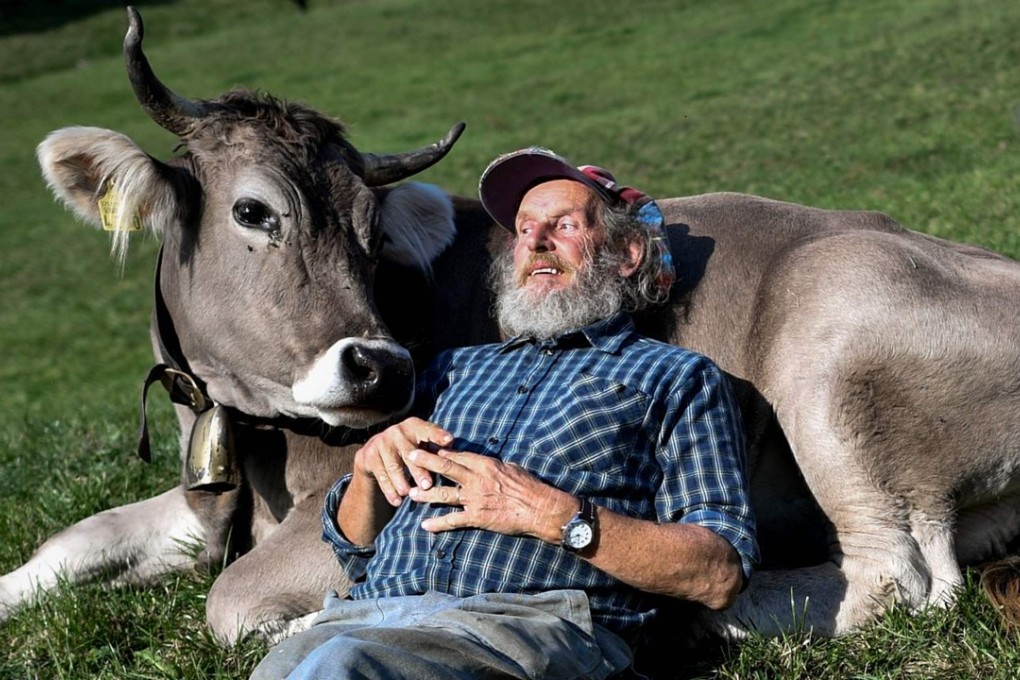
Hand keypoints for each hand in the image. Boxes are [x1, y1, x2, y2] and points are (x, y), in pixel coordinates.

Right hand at [352, 417, 453, 506]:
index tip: (449, 440)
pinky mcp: (369, 455)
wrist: (375, 452)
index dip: (438, 435)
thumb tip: (455, 456)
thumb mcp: (422, 445)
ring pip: (394, 466)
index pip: (428, 430)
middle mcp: (397, 431)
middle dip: (419, 470)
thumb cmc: (409, 449)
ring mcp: (382, 442)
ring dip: (401, 482)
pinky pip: (381, 476)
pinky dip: (389, 490)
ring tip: (409, 494)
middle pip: (410, 453)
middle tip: (428, 485)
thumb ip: (437, 449)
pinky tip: (396, 501)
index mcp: (414, 426)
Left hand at [406, 448, 574, 542]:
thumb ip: (495, 465)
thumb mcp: (512, 468)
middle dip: (426, 461)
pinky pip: (453, 520)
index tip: (429, 447)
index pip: (459, 455)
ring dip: (426, 494)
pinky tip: (425, 525)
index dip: (442, 452)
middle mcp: (477, 479)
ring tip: (411, 494)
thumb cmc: (530, 487)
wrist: (540, 508)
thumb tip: (487, 463)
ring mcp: (475, 499)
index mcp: (486, 464)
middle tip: (410, 456)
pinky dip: (438, 523)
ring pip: (444, 494)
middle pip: (446, 467)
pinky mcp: (477, 517)